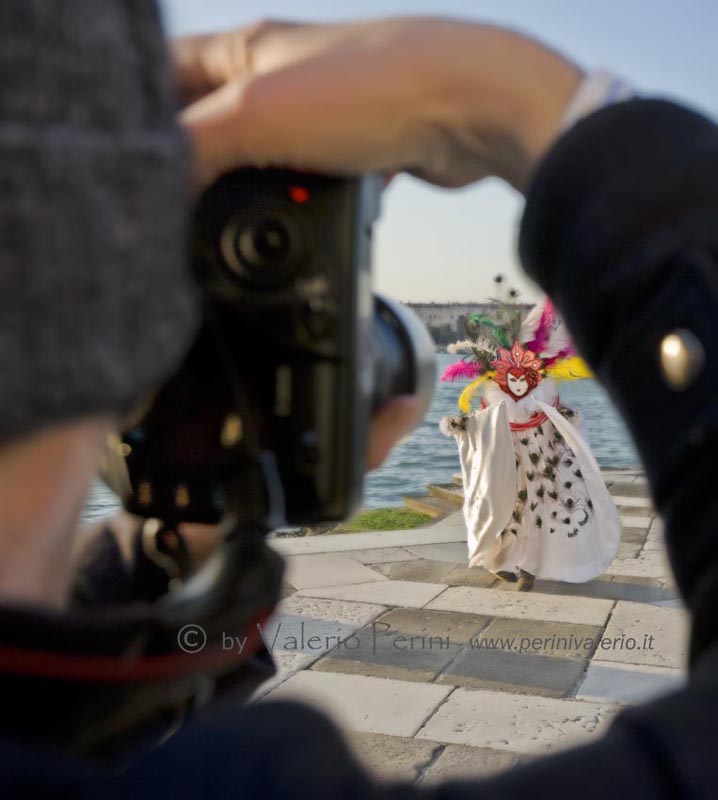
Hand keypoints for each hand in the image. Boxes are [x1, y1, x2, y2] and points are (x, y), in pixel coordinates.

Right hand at [173, 18, 582, 190]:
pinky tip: (295, 217)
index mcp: (247, 50)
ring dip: (251, 190)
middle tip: (179, 206)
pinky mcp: (356, 147)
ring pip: (264, 156)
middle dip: (195, 163)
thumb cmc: (371, 89)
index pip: (169, 71)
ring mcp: (322, 111)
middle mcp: (281, 75)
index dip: (139, 109)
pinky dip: (299, 200)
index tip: (123, 156)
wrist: (466, 110)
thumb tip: (157, 190)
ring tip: (238, 221)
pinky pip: (309, 179)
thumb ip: (194, 151)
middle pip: (213, 120)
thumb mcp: (255, 117)